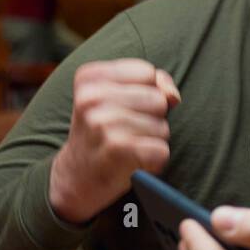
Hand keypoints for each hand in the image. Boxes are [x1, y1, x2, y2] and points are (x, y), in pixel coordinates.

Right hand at [49, 59, 179, 223]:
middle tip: (125, 131)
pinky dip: (154, 161)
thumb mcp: (118, 96)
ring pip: (162, 126)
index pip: (147, 72)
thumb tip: (173, 97)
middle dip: (152, 118)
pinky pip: (162, 151)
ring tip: (127, 146)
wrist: (76, 176)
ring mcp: (103, 124)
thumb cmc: (105, 131)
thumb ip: (154, 83)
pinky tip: (132, 162)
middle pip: (158, 99)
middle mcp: (92, 98)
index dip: (147, 92)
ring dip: (152, 140)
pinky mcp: (117, 150)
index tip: (124, 108)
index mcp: (90, 77)